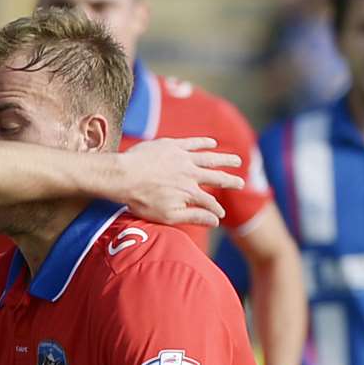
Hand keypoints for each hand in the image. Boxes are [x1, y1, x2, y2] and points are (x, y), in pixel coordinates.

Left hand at [114, 137, 243, 228]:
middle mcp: (191, 174)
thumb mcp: (167, 215)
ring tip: (236, 160)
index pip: (209, 203)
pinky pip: (193, 142)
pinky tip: (213, 143)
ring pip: (210, 158)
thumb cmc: (140, 200)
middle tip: (241, 183)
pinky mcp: (172, 145)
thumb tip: (216, 221)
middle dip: (230, 181)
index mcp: (190, 192)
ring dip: (225, 159)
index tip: (220, 215)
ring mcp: (182, 158)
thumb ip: (193, 217)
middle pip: (216, 177)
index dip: (215, 210)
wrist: (122, 176)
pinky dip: (205, 142)